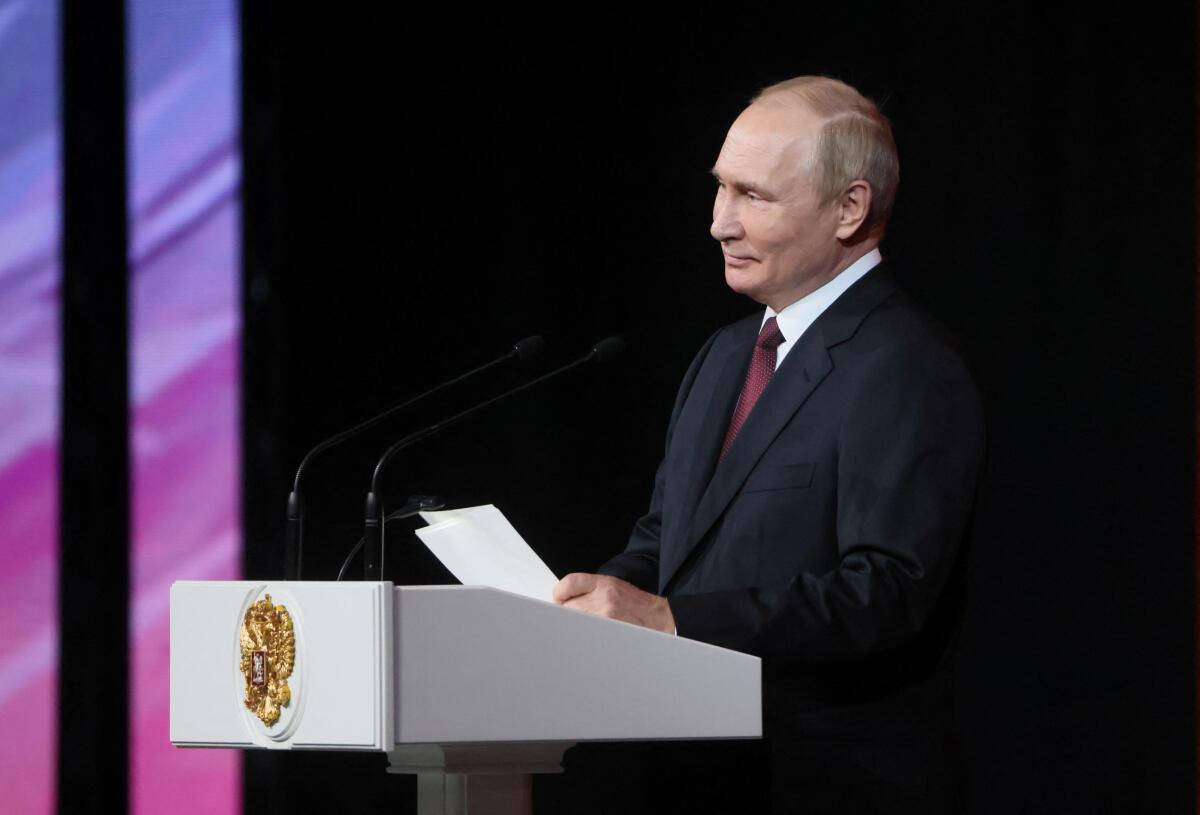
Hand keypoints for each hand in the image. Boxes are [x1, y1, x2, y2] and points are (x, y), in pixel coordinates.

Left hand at [552, 573, 674, 633]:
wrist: (661, 619)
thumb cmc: (637, 605)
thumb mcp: (615, 587)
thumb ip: (590, 590)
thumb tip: (564, 601)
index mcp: (605, 584)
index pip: (570, 583)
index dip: (561, 593)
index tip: (560, 600)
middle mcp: (604, 599)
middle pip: (568, 607)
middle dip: (570, 614)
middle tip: (577, 618)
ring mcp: (606, 618)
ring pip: (575, 625)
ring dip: (576, 628)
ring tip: (588, 629)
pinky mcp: (609, 635)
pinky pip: (586, 637)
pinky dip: (585, 639)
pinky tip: (593, 639)